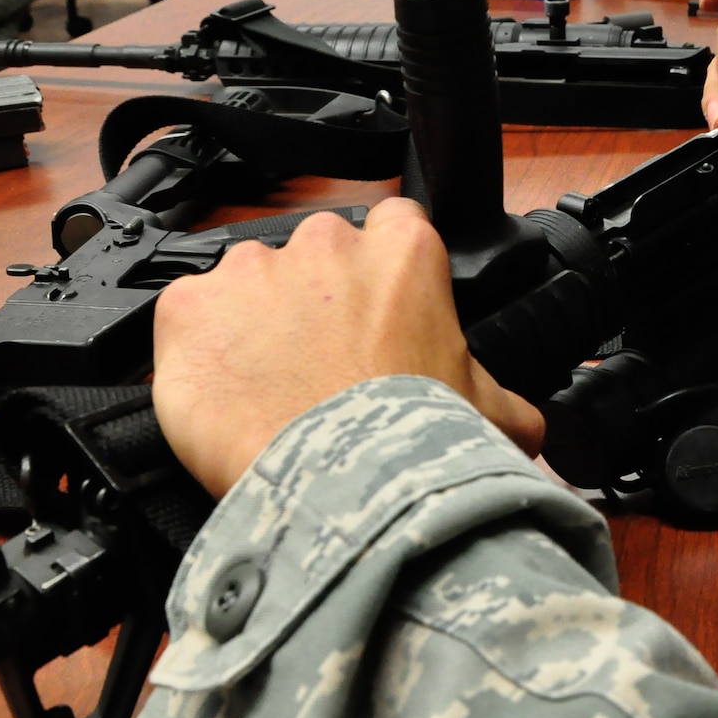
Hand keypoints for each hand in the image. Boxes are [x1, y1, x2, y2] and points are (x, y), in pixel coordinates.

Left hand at [153, 198, 544, 499]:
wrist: (337, 491)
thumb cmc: (411, 445)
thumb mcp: (495, 415)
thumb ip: (505, 395)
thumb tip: (530, 423)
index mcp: (404, 250)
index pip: (393, 226)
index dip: (382, 277)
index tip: (377, 318)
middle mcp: (325, 243)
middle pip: (314, 255)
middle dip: (314, 304)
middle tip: (322, 370)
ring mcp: (250, 270)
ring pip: (247, 285)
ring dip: (254, 326)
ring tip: (270, 393)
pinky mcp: (188, 307)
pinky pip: (187, 318)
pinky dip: (198, 353)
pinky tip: (225, 397)